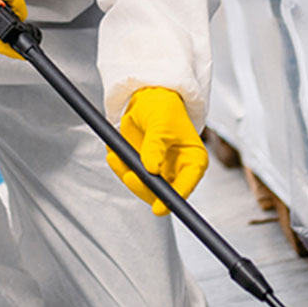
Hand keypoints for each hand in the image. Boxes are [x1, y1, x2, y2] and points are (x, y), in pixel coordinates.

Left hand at [108, 87, 206, 215]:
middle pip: (162, 192)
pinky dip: (119, 166)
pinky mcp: (141, 167)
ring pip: (142, 186)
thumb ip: (156, 145)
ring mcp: (158, 170)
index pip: (187, 185)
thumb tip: (151, 167)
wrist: (147, 98)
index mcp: (193, 160)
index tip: (159, 207)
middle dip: (143, 186)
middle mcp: (177, 169)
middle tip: (130, 175)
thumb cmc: (164, 107)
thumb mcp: (161, 123)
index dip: (173, 198)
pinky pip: (128, 174)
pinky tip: (115, 153)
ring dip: (126, 174)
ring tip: (117, 156)